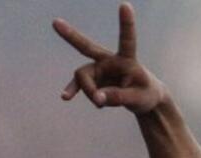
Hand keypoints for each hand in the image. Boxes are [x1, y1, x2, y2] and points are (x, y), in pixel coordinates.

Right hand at [52, 3, 167, 114]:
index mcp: (127, 59)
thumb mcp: (138, 99)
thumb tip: (97, 98)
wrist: (141, 99)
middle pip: (87, 47)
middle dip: (71, 36)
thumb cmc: (145, 94)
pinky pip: (78, 85)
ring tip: (100, 104)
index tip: (124, 4)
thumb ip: (118, 98)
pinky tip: (66, 97)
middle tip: (55, 22)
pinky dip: (73, 91)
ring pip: (83, 77)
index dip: (126, 23)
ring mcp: (98, 70)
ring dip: (89, 91)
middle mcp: (109, 60)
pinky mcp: (92, 80)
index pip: (127, 39)